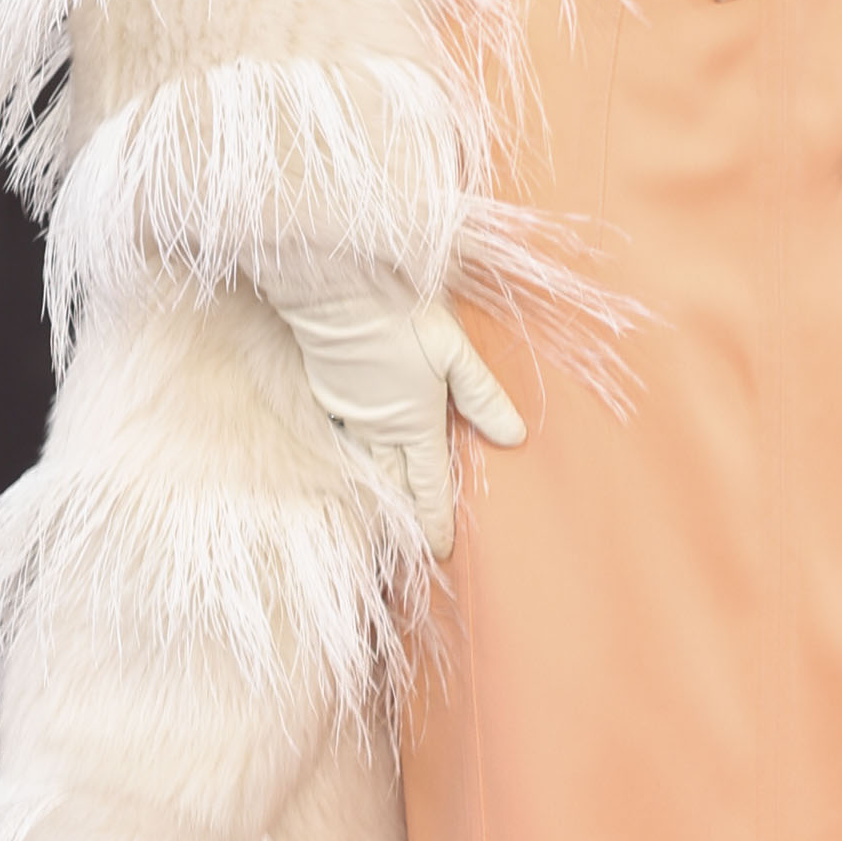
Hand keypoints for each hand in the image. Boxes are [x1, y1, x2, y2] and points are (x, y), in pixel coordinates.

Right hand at [259, 275, 523, 559]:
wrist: (336, 290)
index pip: (429, 486)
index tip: (440, 550)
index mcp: (414, 423)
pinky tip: (365, 450)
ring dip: (382, 488)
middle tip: (413, 545)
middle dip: (406, 516)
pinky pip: (350, 437)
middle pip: (394, 484)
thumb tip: (513, 437)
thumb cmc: (400, 317)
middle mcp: (378, 428)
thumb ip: (483, 397)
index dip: (436, 521)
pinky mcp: (328, 391)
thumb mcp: (455, 354)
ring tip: (392, 507)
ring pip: (369, 462)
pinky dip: (362, 455)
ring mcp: (348, 412)